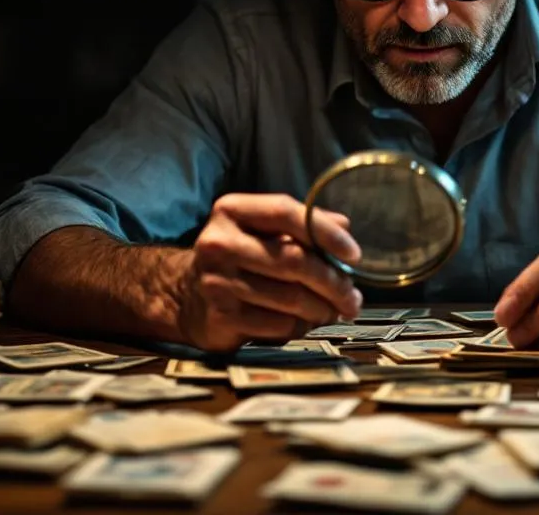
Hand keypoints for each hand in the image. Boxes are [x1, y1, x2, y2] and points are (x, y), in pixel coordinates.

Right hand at [176, 193, 362, 351]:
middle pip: (294, 260)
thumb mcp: (263, 231)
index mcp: (232, 211)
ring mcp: (217, 281)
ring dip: (322, 309)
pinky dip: (300, 326)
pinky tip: (303, 322)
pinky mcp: (221, 317)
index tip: (353, 254)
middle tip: (353, 298)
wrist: (185, 296)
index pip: (287, 212)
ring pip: (291, 298)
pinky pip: (279, 324)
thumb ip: (302, 226)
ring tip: (333, 311)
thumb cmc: (238, 259)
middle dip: (334, 282)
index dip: (326, 233)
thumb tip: (344, 226)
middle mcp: (219, 242)